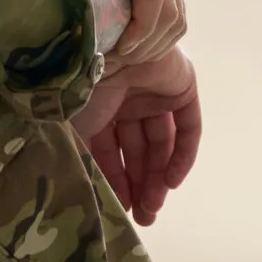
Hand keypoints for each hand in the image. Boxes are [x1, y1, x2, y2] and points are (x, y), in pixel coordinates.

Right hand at [72, 49, 200, 225]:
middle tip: (142, 217)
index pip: (111, 150)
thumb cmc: (74, 86)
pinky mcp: (182, 84)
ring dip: (158, 176)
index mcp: (97, 104)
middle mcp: (126, 97)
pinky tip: (171, 182)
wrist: (98, 44)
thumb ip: (81, 160)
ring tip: (153, 206)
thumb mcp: (73, 131)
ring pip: (162, 142)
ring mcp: (154, 90)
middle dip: (140, 184)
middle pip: (138, 149)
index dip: (117, 180)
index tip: (119, 210)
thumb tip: (84, 198)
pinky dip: (183, 154)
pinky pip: (188, 126)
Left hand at [79, 0, 185, 66]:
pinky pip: (178, 17)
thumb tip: (90, 54)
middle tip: (119, 61)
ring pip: (176, 15)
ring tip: (125, 59)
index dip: (142, 27)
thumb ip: (71, 5)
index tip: (118, 50)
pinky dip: (161, 42)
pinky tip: (137, 52)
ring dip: (154, 47)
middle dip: (147, 44)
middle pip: (169, 5)